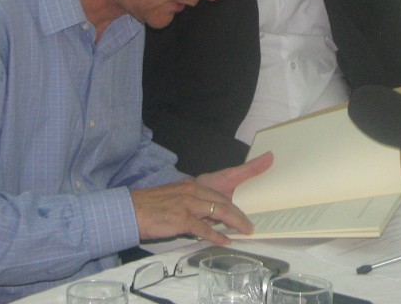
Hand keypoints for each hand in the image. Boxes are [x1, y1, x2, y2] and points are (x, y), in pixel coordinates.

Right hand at [131, 152, 272, 243]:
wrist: (131, 210)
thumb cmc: (155, 206)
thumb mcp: (178, 198)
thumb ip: (197, 204)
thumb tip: (214, 216)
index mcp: (195, 184)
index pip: (228, 175)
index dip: (251, 167)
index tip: (269, 159)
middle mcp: (194, 190)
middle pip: (226, 201)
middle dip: (241, 213)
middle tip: (252, 225)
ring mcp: (188, 203)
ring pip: (219, 212)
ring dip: (235, 223)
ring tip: (246, 231)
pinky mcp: (181, 218)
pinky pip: (203, 228)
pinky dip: (216, 235)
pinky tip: (225, 240)